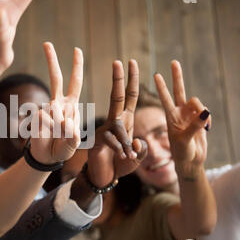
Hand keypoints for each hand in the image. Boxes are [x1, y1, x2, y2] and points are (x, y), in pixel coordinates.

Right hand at [30, 42, 82, 164]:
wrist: (46, 157)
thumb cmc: (63, 149)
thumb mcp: (73, 144)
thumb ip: (73, 136)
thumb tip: (66, 123)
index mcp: (71, 105)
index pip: (75, 82)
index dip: (76, 66)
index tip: (76, 49)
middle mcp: (59, 103)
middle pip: (57, 78)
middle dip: (52, 60)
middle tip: (47, 43)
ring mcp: (48, 109)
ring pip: (51, 103)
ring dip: (60, 121)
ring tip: (58, 133)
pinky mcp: (39, 115)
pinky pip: (46, 117)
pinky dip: (50, 127)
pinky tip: (47, 135)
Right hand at [87, 60, 147, 187]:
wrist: (104, 177)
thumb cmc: (121, 164)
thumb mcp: (138, 157)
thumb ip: (142, 149)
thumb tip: (137, 141)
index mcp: (127, 121)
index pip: (130, 96)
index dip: (132, 80)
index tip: (131, 62)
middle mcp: (115, 121)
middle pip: (117, 97)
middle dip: (118, 79)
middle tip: (118, 62)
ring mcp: (105, 130)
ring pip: (118, 125)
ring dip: (126, 141)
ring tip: (129, 155)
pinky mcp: (98, 140)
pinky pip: (112, 140)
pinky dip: (120, 150)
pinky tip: (122, 158)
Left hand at [154, 60, 210, 167]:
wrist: (190, 161)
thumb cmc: (182, 153)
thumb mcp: (184, 141)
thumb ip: (194, 126)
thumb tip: (205, 112)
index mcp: (170, 117)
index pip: (164, 98)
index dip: (161, 87)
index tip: (156, 75)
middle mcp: (179, 113)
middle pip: (178, 90)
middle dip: (177, 76)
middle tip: (173, 62)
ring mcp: (189, 115)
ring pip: (197, 102)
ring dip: (201, 111)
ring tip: (203, 126)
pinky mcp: (199, 119)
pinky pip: (206, 112)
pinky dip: (208, 119)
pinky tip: (207, 129)